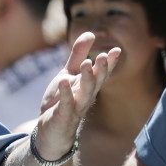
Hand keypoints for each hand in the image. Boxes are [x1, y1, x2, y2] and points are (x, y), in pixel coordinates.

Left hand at [34, 32, 119, 158]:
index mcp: (88, 87)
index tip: (117, 51)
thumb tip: (90, 33)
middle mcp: (85, 97)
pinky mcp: (62, 117)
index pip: (102, 74)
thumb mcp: (68, 75)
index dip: (109, 64)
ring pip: (85, 94)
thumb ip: (78, 55)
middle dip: (101, 70)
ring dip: (87, 80)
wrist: (49, 133)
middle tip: (103, 56)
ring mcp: (75, 108)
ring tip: (86, 64)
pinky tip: (64, 81)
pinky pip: (65, 105)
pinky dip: (65, 93)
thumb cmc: (61, 102)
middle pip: (96, 83)